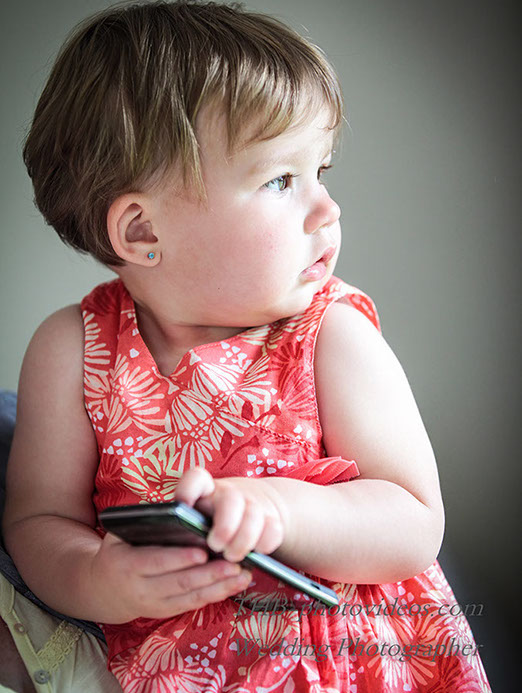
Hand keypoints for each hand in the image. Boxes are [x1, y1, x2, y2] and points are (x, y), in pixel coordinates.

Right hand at [90, 531, 251, 622]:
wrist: (102, 589)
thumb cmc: (117, 551)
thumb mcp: (119, 534)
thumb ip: (142, 522)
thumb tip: (173, 506)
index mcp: (126, 565)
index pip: (155, 562)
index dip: (179, 559)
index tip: (202, 552)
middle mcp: (139, 589)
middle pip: (179, 582)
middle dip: (209, 574)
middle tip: (234, 563)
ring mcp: (153, 604)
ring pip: (190, 597)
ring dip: (218, 587)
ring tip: (242, 574)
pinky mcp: (165, 611)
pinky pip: (193, 605)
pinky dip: (215, 595)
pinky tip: (235, 584)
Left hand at [174, 468, 284, 562]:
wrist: (249, 511)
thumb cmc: (210, 522)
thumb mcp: (195, 519)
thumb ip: (187, 526)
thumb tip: (175, 544)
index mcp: (204, 490)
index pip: (196, 478)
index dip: (189, 489)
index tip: (183, 504)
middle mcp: (228, 493)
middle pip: (230, 499)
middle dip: (225, 526)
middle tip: (217, 546)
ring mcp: (252, 503)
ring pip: (253, 514)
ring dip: (244, 540)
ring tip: (232, 556)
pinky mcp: (271, 517)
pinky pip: (274, 528)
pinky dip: (266, 543)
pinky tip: (257, 552)